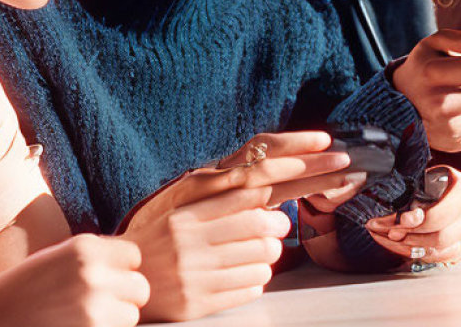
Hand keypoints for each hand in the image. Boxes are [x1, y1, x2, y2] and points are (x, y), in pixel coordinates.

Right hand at [0, 234, 148, 326]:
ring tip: (82, 321)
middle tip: (95, 307)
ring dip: (114, 322)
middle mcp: (92, 273)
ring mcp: (91, 308)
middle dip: (124, 299)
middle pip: (140, 288)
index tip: (102, 281)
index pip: (134, 256)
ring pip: (130, 317)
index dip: (121, 271)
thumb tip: (137, 267)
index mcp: (86, 247)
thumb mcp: (61, 258)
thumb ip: (98, 258)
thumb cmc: (23, 289)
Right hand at [124, 131, 361, 320]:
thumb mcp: (184, 205)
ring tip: (252, 252)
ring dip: (271, 254)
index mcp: (189, 209)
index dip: (299, 169)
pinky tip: (242, 273)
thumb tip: (266, 187)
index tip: (332, 158)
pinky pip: (255, 286)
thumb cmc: (162, 237)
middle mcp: (191, 239)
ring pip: (266, 258)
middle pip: (265, 225)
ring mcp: (195, 273)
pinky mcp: (198, 304)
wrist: (127, 279)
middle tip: (273, 229)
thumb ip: (223, 193)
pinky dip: (259, 278)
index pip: (254, 185)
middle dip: (279, 227)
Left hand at [365, 166, 460, 264]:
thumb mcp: (417, 182)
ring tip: (394, 240)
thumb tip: (405, 221)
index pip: (443, 213)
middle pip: (442, 236)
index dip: (420, 222)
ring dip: (414, 249)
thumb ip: (410, 198)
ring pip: (442, 251)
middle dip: (412, 238)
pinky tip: (408, 248)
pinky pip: (444, 258)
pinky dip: (424, 255)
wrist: (434, 187)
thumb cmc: (424, 182)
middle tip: (391, 233)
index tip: (399, 222)